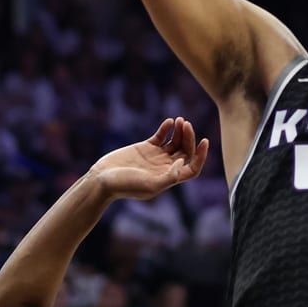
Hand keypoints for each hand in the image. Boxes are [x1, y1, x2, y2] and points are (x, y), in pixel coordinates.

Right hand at [89, 118, 209, 200]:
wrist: (103, 179)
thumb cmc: (125, 186)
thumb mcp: (150, 185)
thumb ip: (169, 177)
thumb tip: (183, 162)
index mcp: (169, 179)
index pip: (192, 168)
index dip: (201, 156)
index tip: (204, 141)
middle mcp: (165, 167)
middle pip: (185, 151)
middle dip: (189, 138)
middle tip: (186, 124)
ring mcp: (156, 157)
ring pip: (175, 142)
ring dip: (180, 132)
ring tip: (181, 120)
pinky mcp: (145, 148)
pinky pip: (161, 136)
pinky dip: (166, 128)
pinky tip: (169, 121)